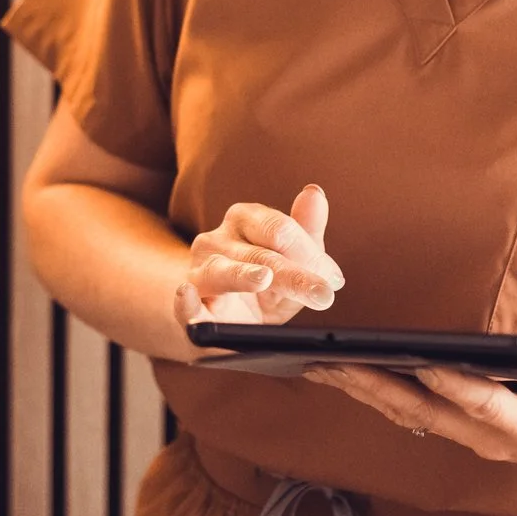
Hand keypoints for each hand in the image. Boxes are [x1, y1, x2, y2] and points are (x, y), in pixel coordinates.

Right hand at [171, 184, 345, 344]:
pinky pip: (183, 303)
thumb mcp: (291, 260)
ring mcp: (199, 270)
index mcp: (245, 219)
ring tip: (263, 278)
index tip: (333, 279)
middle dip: (296, 274)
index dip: (309, 253)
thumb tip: (315, 193)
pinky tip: (187, 294)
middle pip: (261, 253)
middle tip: (323, 294)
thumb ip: (306, 230)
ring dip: (243, 275)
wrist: (226, 322)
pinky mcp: (188, 306)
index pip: (279, 229)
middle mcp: (218, 239)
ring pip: (223, 271)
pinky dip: (185, 300)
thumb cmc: (264, 287)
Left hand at [300, 337, 516, 479]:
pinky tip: (347, 373)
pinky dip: (375, 393)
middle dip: (377, 387)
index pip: (487, 406)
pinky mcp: (459, 430)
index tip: (426, 364)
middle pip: (426, 413)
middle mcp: (491, 439)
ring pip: (408, 415)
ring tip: (323, 363)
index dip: (458, 388)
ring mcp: (471, 438)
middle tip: (335, 362)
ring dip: (364, 391)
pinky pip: (410, 413)